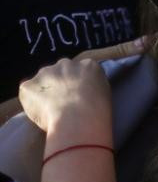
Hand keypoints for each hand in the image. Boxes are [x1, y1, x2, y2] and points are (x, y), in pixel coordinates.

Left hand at [1, 36, 148, 126]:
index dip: (79, 83)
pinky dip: (32, 103)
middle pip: (60, 71)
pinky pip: (28, 94)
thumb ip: (93, 85)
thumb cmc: (98, 110)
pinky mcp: (28, 86)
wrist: (79, 118)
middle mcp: (65, 63)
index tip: (79, 95)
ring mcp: (45, 73)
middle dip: (60, 83)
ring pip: (42, 81)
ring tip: (52, 111)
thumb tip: (86, 91)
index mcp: (88, 65)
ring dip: (45, 92)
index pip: (81, 69)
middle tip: (65, 102)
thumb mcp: (105, 92)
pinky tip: (41, 114)